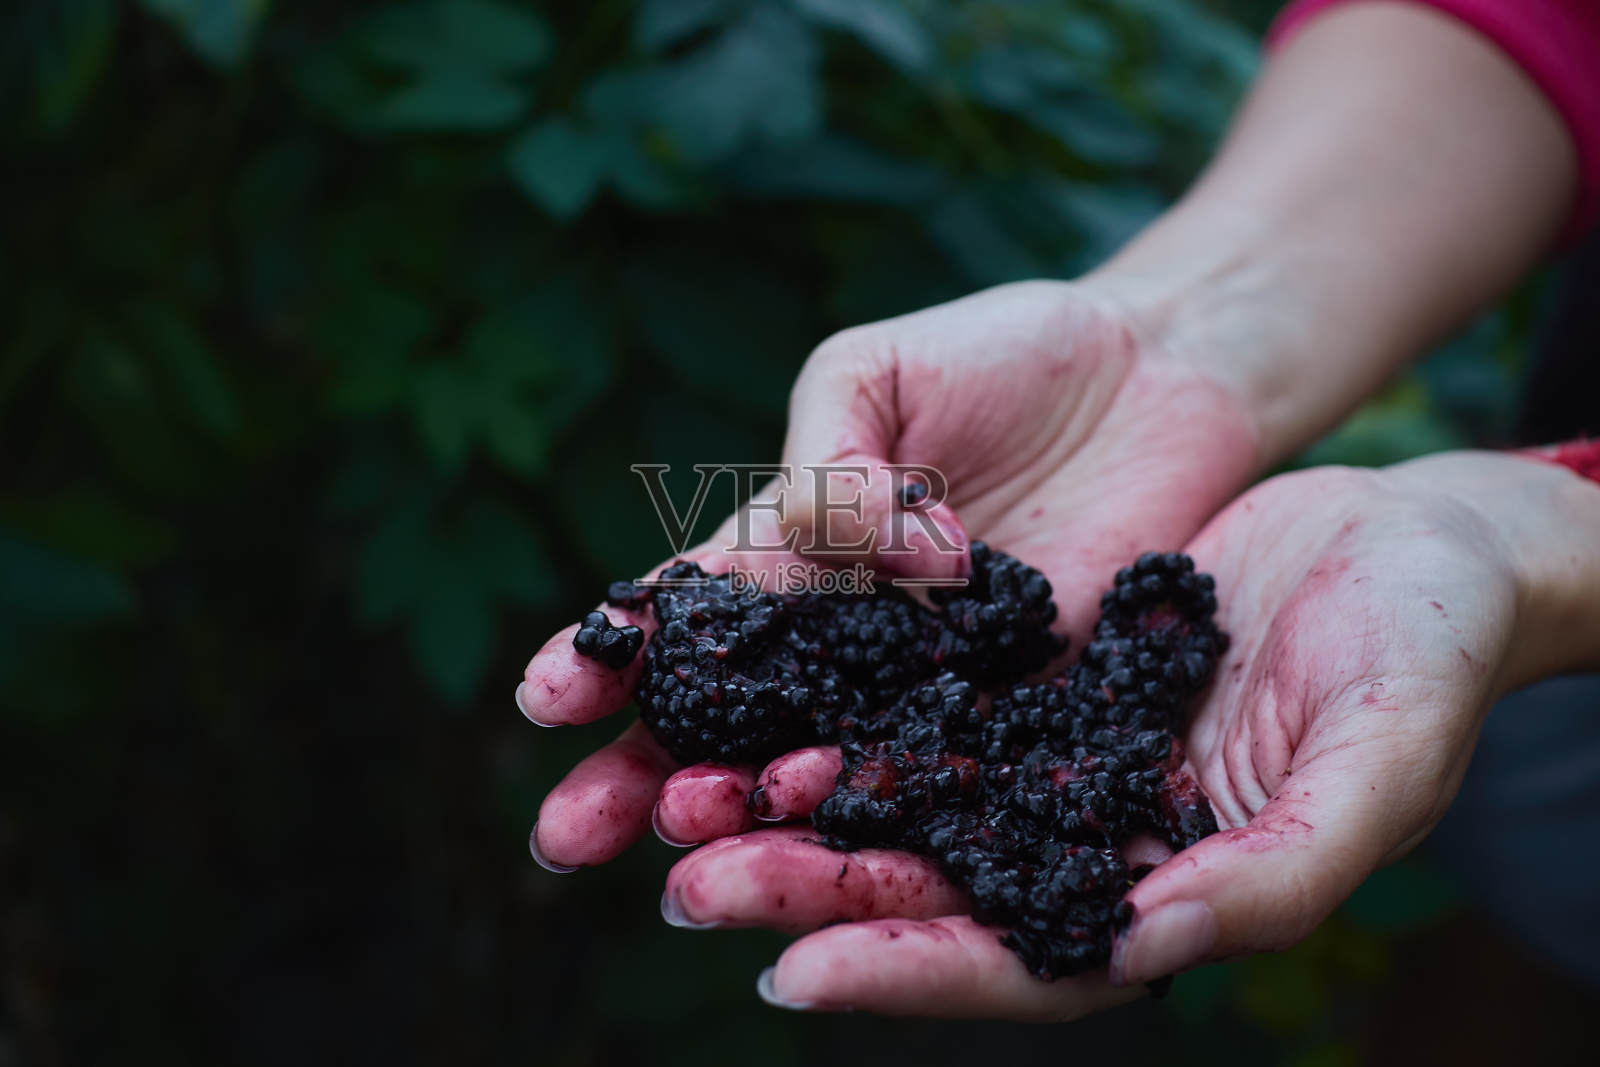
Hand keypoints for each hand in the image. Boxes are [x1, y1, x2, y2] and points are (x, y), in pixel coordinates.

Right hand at [522, 279, 1259, 872]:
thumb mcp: (880, 367)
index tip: (543, 700)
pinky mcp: (1017, 702)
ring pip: (816, 757)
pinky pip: (938, 758)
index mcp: (793, 542)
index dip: (611, 656)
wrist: (1162, 374)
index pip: (686, 612)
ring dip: (741, 807)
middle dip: (639, 772)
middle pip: (726, 717)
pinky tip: (820, 834)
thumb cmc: (1010, 352)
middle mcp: (846, 628)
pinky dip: (877, 799)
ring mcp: (927, 674)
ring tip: (672, 846)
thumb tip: (857, 548)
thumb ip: (832, 458)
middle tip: (564, 835)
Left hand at [679, 451, 1599, 1016]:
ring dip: (791, 800)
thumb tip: (1141, 947)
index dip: (907, 972)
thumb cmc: (1426, 657)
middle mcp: (1081, 834)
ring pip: (898, 789)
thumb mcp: (1377, 767)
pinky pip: (914, 686)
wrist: (1418, 538)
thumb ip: (1275, 876)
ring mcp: (1047, 748)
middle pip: (924, 883)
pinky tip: (760, 695)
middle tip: (692, 879)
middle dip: (806, 887)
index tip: (793, 971)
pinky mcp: (1027, 664)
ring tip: (682, 798)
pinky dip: (839, 696)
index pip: (1013, 960)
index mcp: (1158, 893)